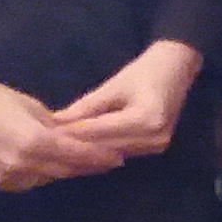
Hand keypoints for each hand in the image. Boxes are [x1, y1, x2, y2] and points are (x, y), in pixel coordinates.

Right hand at [0, 51, 125, 192]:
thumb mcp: (30, 107)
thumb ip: (53, 127)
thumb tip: (71, 138)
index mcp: (34, 143)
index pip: (76, 154)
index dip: (99, 157)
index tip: (119, 158)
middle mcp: (20, 165)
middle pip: (63, 170)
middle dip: (86, 166)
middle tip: (109, 162)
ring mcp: (2, 177)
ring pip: (43, 179)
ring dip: (62, 171)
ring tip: (82, 164)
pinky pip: (22, 183)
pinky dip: (38, 175)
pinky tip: (49, 167)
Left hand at [51, 41, 203, 162]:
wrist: (177, 68)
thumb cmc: (145, 70)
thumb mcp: (113, 86)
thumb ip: (86, 107)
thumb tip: (55, 121)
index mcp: (145, 118)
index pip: (99, 131)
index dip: (71, 133)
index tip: (44, 135)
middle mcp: (154, 137)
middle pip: (105, 147)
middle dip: (75, 145)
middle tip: (46, 146)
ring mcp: (157, 145)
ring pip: (112, 153)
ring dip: (87, 152)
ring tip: (59, 150)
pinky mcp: (156, 148)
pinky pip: (122, 152)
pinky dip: (102, 151)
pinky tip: (83, 150)